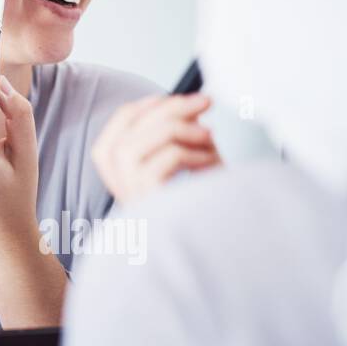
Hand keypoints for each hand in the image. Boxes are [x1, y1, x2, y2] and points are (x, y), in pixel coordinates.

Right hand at [90, 93, 221, 204]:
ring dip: (179, 130)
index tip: (179, 98)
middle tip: (207, 102)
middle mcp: (119, 187)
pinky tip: (211, 161)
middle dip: (170, 108)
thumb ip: (180, 137)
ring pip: (135, 145)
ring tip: (210, 137)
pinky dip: (192, 153)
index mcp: (122, 175)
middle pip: (127, 130)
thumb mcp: (189, 165)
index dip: (146, 106)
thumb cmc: (207, 204)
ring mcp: (131, 198)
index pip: (118, 126)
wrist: (229, 248)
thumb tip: (191, 105)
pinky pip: (164, 161)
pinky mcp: (150, 205)